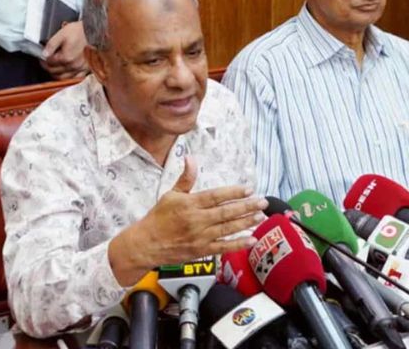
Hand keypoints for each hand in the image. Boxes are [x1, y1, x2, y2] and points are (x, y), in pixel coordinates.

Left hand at [40, 20, 89, 79]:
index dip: (43, 60)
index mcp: (65, 57)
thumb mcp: (62, 34)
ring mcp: (80, 69)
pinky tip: (67, 74)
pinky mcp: (86, 69)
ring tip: (54, 68)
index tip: (42, 57)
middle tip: (46, 62)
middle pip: (54, 71)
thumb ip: (51, 45)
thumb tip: (44, 54)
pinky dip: (69, 78)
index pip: (49, 62)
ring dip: (56, 74)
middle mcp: (72, 66)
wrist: (94, 32)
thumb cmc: (80, 31)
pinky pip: (76, 78)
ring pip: (63, 78)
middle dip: (47, 67)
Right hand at [109, 157, 266, 285]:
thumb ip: (185, 178)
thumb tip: (191, 158)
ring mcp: (200, 237)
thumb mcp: (170, 194)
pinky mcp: (202, 250)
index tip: (249, 188)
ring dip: (246, 222)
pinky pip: (223, 247)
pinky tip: (251, 239)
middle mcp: (197, 220)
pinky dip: (238, 244)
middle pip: (226, 212)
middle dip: (247, 206)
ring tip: (261, 216)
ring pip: (228, 229)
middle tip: (263, 202)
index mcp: (189, 204)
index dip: (234, 192)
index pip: (216, 196)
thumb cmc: (158, 218)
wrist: (146, 244)